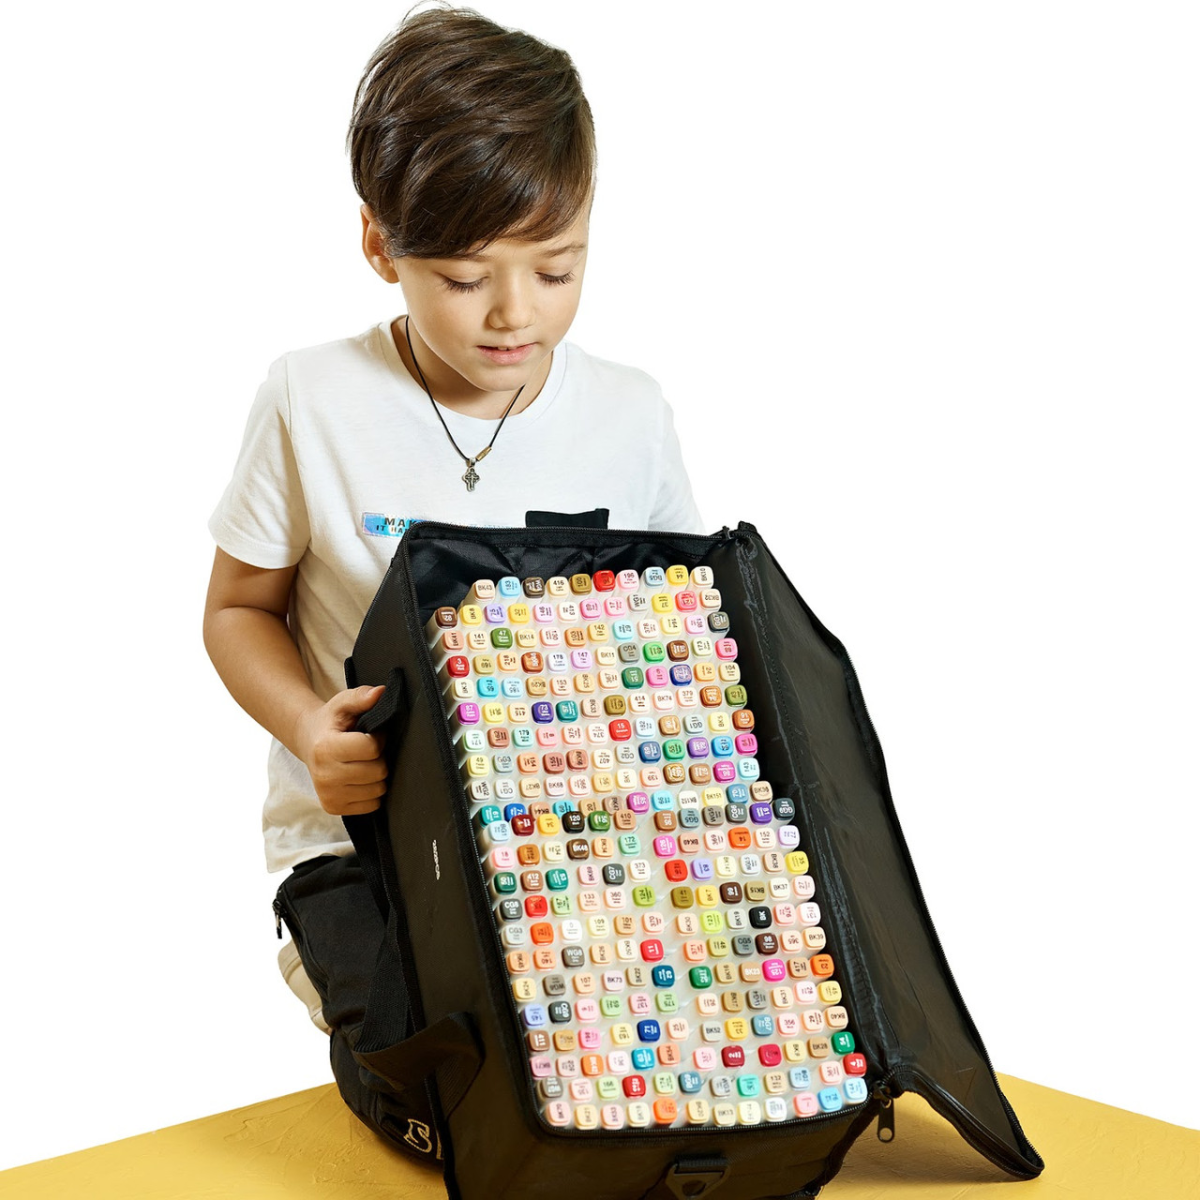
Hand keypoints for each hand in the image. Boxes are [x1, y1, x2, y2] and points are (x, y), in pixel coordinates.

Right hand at [295, 685, 388, 815]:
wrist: (308, 742)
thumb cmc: (330, 722)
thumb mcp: (342, 704)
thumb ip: (361, 696)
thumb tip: (380, 692)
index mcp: (326, 748)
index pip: (371, 748)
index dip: (378, 738)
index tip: (371, 734)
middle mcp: (324, 776)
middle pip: (377, 771)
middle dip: (379, 758)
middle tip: (367, 750)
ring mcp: (328, 795)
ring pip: (378, 790)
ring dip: (377, 776)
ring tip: (362, 763)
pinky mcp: (333, 808)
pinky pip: (372, 805)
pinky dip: (371, 792)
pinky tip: (359, 779)